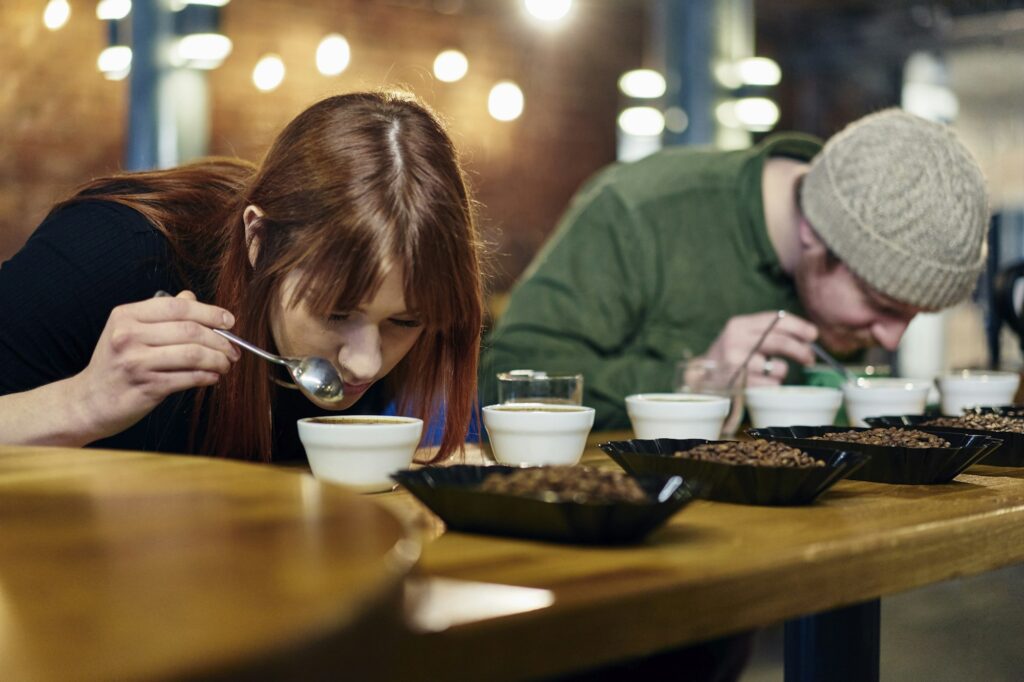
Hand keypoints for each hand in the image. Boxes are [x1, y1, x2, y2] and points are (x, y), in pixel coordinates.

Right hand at [71, 291, 240, 440]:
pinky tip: (213, 377)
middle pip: (189, 330)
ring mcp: (136, 362)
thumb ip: (160, 314)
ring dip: (218, 359)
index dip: (209, 312)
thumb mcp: (128, 331)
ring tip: (226, 364)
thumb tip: (191, 297)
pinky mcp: (146, 387)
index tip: (229, 321)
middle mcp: (128, 336)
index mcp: (126, 316)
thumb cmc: (115, 364)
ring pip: (193, 354)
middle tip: (233, 349)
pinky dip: (207, 376)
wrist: (89, 401)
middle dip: (220, 340)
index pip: (177, 306)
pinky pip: (188, 378)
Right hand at [701, 311, 817, 386]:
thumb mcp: (742, 337)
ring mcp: (736, 363)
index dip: (799, 326)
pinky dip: (772, 386)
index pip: (775, 319)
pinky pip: (771, 385)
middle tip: (809, 358)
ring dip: (782, 372)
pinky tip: (761, 383)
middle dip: (801, 350)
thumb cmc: (730, 357)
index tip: (814, 335)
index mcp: (739, 325)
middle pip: (780, 341)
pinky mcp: (739, 384)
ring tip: (771, 373)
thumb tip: (809, 336)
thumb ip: (768, 332)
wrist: (700, 380)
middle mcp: (735, 341)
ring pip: (779, 367)